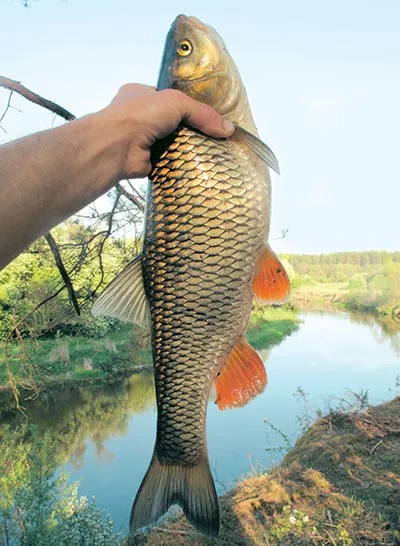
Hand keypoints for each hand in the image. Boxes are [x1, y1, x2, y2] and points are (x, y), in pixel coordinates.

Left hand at [101, 84, 234, 178]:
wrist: (116, 146)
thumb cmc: (139, 115)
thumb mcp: (176, 102)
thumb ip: (203, 113)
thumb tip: (228, 129)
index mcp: (141, 95)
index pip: (170, 99)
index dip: (189, 106)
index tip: (208, 116)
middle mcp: (139, 117)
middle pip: (172, 123)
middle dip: (189, 129)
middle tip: (213, 136)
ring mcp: (141, 140)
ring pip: (170, 143)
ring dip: (185, 148)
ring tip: (210, 152)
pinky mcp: (146, 161)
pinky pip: (168, 162)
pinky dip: (180, 164)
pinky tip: (197, 166)